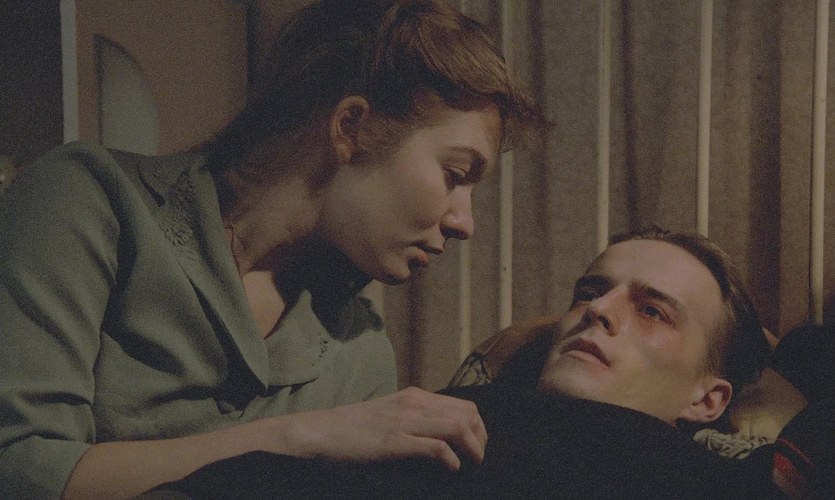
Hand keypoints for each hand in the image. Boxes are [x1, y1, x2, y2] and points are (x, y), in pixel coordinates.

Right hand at [278, 386, 486, 469]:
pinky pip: (435, 447)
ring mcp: (404, 420)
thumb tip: (444, 441)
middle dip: (480, 440)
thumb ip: (416, 421)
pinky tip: (450, 470)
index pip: (465, 406)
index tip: (476, 449)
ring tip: (470, 467)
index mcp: (415, 396)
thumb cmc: (354, 430)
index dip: (478, 429)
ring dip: (472, 450)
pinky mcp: (394, 441)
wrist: (320, 433)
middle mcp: (414, 403)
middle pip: (468, 415)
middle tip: (477, 461)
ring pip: (458, 427)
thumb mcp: (391, 415)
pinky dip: (451, 460)